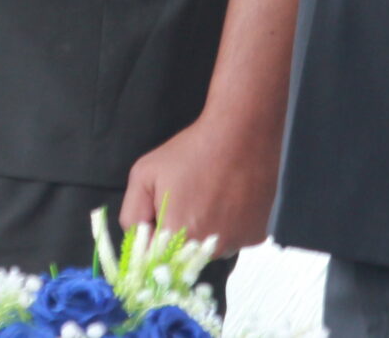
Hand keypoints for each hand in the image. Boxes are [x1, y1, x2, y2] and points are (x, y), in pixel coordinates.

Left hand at [120, 109, 276, 255]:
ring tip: (213, 197)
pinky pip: (235, 240)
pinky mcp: (255, 236)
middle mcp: (208, 248)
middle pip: (184, 255)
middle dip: (182, 232)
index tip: (166, 212)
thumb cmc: (190, 150)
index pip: (157, 256)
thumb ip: (132, 215)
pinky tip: (231, 200)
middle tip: (191, 199)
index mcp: (178, 236)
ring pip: (211, 249)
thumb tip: (140, 240)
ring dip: (208, 232)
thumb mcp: (144, 174)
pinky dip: (230, 226)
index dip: (158, 234)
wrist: (241, 131)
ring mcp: (235, 243)